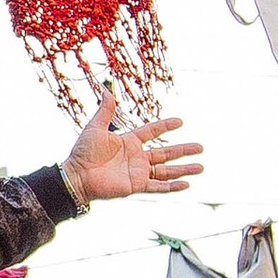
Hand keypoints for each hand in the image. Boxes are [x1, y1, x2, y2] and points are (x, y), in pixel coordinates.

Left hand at [60, 90, 203, 204]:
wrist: (76, 176)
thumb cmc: (82, 153)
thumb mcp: (95, 127)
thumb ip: (105, 111)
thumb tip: (107, 90)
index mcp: (129, 142)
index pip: (152, 132)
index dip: (166, 126)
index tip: (180, 121)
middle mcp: (137, 157)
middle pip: (166, 153)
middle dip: (183, 150)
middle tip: (201, 147)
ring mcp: (138, 172)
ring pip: (167, 171)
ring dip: (184, 169)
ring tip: (202, 167)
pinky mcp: (136, 185)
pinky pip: (158, 186)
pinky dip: (172, 187)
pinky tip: (187, 185)